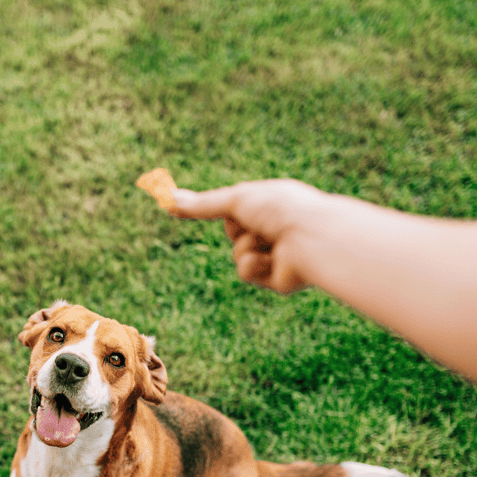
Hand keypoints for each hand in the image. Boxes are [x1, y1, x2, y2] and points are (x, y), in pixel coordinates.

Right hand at [172, 179, 334, 293]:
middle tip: (255, 222)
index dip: (223, 210)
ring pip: (238, 255)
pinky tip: (273, 260)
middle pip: (234, 233)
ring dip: (247, 247)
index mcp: (271, 204)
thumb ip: (202, 204)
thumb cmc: (279, 210)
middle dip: (238, 229)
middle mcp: (275, 229)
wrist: (309, 238)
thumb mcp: (235, 201)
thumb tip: (167, 198)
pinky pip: (247, 273)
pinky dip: (253, 265)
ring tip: (270, 241)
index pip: (235, 210)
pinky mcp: (277, 279)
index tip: (194, 211)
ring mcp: (276, 254)